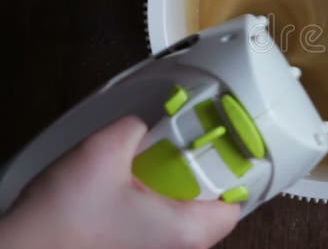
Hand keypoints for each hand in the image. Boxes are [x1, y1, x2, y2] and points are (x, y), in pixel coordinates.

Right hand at [0, 117, 238, 248]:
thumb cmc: (61, 221)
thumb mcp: (103, 153)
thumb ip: (135, 129)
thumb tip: (144, 125)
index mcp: (186, 232)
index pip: (235, 203)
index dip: (228, 169)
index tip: (214, 146)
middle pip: (210, 206)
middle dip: (195, 174)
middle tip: (173, 151)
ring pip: (182, 214)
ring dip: (171, 188)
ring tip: (144, 169)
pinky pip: (159, 224)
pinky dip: (151, 202)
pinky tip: (126, 188)